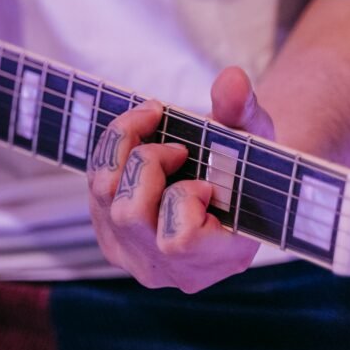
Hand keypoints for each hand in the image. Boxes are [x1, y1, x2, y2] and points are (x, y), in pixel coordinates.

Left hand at [87, 66, 274, 292]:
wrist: (228, 185)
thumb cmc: (245, 164)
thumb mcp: (255, 134)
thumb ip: (244, 110)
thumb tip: (231, 79)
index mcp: (220, 258)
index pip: (177, 242)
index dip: (184, 199)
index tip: (205, 182)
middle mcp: (171, 271)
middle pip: (129, 214)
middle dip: (147, 162)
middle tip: (177, 148)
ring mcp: (135, 258)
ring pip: (103, 197)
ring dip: (123, 150)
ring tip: (153, 130)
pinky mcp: (111, 240)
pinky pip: (94, 192)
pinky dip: (111, 155)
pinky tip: (138, 144)